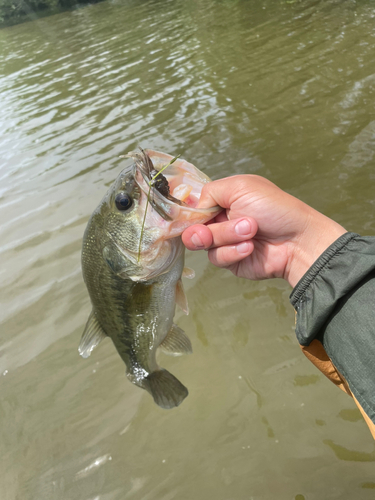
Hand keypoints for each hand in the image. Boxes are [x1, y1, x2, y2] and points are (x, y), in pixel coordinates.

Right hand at [182, 175, 345, 287]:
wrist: (297, 240)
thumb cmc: (274, 209)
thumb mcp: (240, 187)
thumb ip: (210, 192)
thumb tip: (194, 210)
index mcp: (222, 200)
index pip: (193, 208)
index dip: (190, 214)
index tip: (196, 217)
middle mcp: (220, 220)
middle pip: (192, 228)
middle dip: (207, 228)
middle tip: (222, 226)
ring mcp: (224, 241)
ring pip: (203, 244)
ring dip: (227, 237)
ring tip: (251, 232)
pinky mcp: (230, 261)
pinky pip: (217, 259)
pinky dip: (233, 252)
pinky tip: (251, 247)